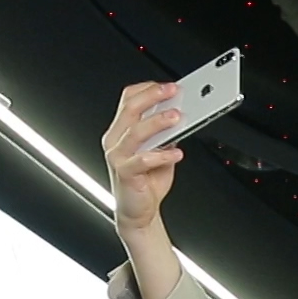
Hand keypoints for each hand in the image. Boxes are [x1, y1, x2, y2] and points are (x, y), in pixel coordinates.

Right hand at [102, 82, 185, 234]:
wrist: (139, 212)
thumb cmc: (148, 181)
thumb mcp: (161, 151)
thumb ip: (167, 134)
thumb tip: (181, 115)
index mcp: (122, 130)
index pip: (128, 99)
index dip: (147, 89)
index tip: (168, 86)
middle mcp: (116, 140)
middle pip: (131, 109)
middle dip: (153, 96)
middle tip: (173, 91)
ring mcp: (118, 155)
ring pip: (135, 131)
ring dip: (158, 121)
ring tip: (177, 117)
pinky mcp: (125, 173)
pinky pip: (143, 160)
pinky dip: (162, 155)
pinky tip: (177, 153)